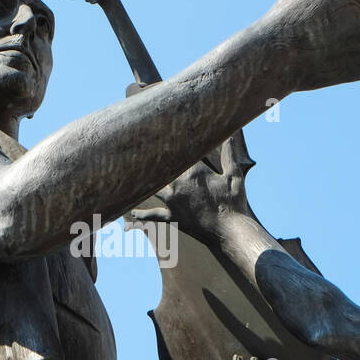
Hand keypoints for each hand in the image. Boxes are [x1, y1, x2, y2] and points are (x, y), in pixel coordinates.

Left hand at [129, 131, 252, 239]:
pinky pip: (153, 215)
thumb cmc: (234, 203)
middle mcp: (179, 183)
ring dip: (139, 181)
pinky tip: (131, 214)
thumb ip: (228, 154)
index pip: (179, 150)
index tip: (159, 128)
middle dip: (149, 156)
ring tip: (126, 172)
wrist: (229, 231)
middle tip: (133, 145)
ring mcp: (173, 201)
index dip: (170, 139)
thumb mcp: (234, 176)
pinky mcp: (172, 217)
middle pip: (160, 166)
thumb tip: (229, 135)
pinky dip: (142, 215)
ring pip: (151, 187)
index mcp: (194, 171)